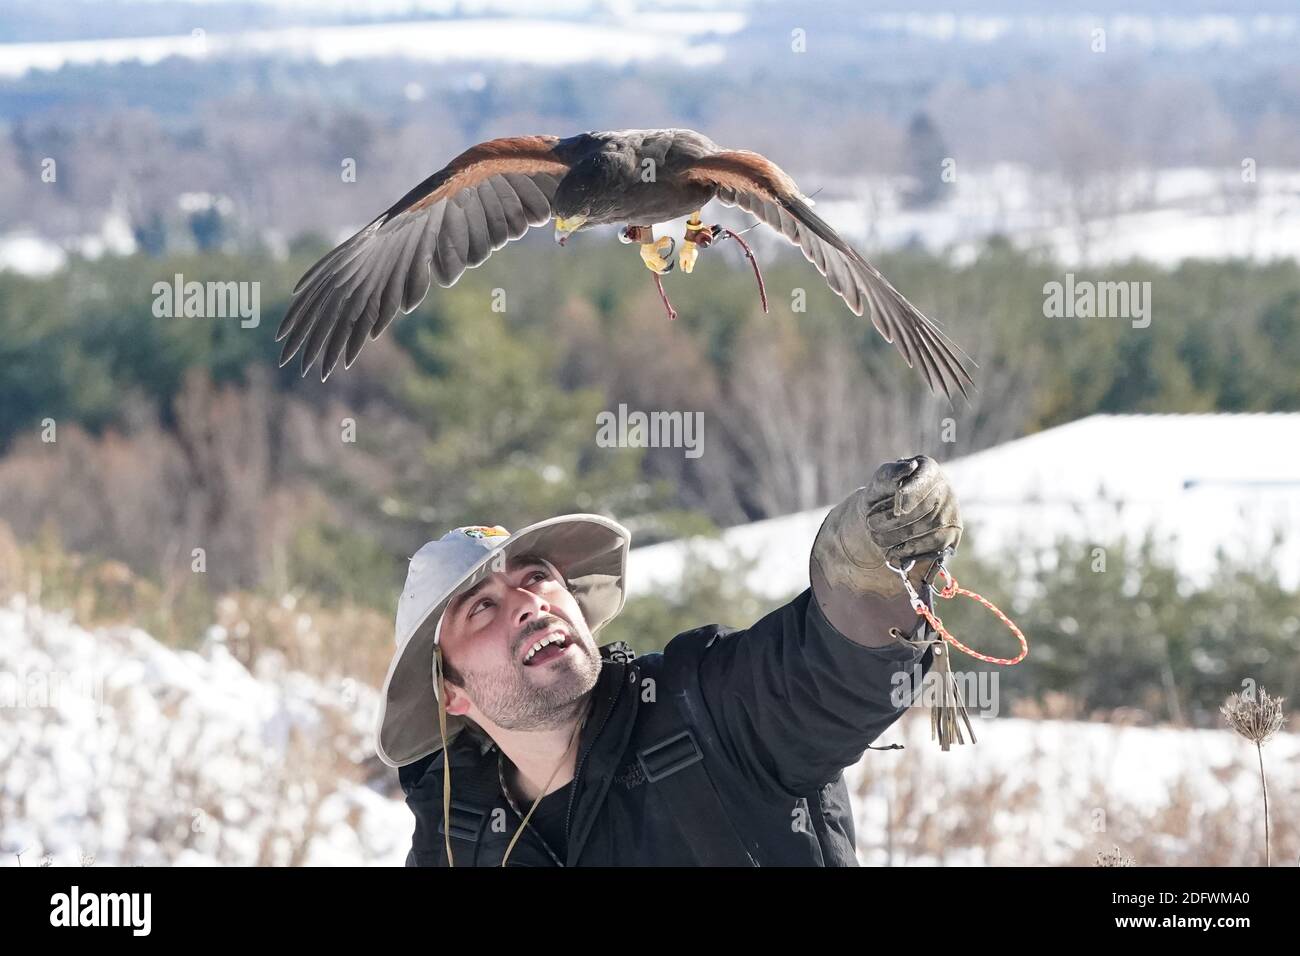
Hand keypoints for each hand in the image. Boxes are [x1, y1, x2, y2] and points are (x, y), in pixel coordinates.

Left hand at [812, 455, 962, 598]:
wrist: (884, 517)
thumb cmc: (883, 494)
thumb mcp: (880, 481)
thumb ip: (890, 473)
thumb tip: (909, 467)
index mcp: (928, 469)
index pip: (924, 481)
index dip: (910, 495)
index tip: (896, 507)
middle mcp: (945, 490)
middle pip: (925, 508)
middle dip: (895, 520)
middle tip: (871, 525)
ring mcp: (951, 513)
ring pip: (928, 528)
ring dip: (899, 536)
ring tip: (877, 538)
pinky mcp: (950, 536)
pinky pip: (933, 545)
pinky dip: (911, 550)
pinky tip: (893, 551)